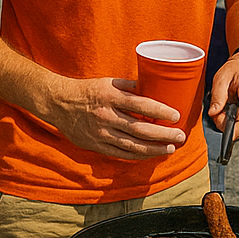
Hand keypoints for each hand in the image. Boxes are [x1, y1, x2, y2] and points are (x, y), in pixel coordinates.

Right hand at [44, 77, 188, 160]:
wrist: (59, 103)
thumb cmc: (87, 91)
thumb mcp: (108, 82)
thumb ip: (130, 87)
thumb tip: (153, 88)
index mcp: (110, 96)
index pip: (140, 104)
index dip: (160, 111)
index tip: (176, 116)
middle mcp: (106, 116)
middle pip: (140, 128)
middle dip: (163, 134)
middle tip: (180, 136)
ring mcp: (101, 133)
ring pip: (132, 145)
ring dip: (154, 148)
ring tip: (170, 148)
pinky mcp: (96, 145)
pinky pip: (120, 153)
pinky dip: (137, 155)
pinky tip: (151, 154)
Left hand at [207, 53, 238, 136]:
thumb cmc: (236, 68)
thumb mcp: (221, 77)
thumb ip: (217, 96)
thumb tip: (214, 113)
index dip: (234, 131)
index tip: (223, 135)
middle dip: (229, 126)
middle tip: (217, 113)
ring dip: (235, 124)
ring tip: (225, 110)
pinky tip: (234, 111)